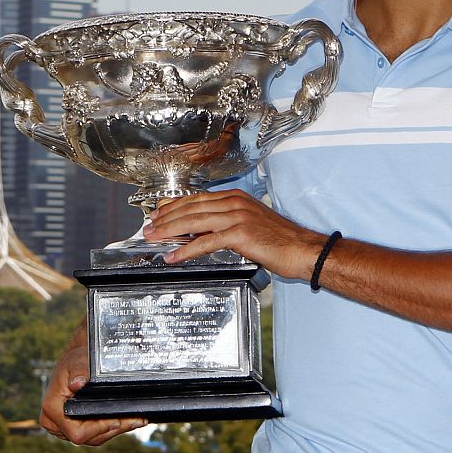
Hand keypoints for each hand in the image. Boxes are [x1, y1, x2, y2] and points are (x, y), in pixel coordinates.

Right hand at [39, 316, 146, 444]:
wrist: (73, 362)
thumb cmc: (75, 360)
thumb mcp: (78, 361)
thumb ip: (79, 372)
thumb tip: (78, 384)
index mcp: (52, 409)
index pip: (77, 432)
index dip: (99, 429)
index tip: (117, 420)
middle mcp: (54, 422)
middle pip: (87, 438)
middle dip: (112, 429)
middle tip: (136, 420)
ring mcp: (63, 427)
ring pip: (92, 439)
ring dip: (115, 430)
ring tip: (135, 420)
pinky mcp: (73, 427)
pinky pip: (93, 435)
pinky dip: (109, 428)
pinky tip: (126, 420)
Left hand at [144, 190, 322, 278]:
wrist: (302, 249)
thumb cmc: (279, 240)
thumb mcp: (250, 224)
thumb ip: (226, 223)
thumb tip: (202, 231)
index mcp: (236, 197)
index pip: (197, 198)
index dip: (174, 205)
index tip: (158, 212)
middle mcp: (235, 203)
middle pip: (191, 207)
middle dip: (166, 217)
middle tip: (149, 227)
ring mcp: (237, 216)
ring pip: (194, 221)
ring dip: (170, 230)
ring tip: (154, 238)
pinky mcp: (240, 234)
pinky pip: (206, 242)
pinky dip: (186, 249)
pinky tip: (173, 255)